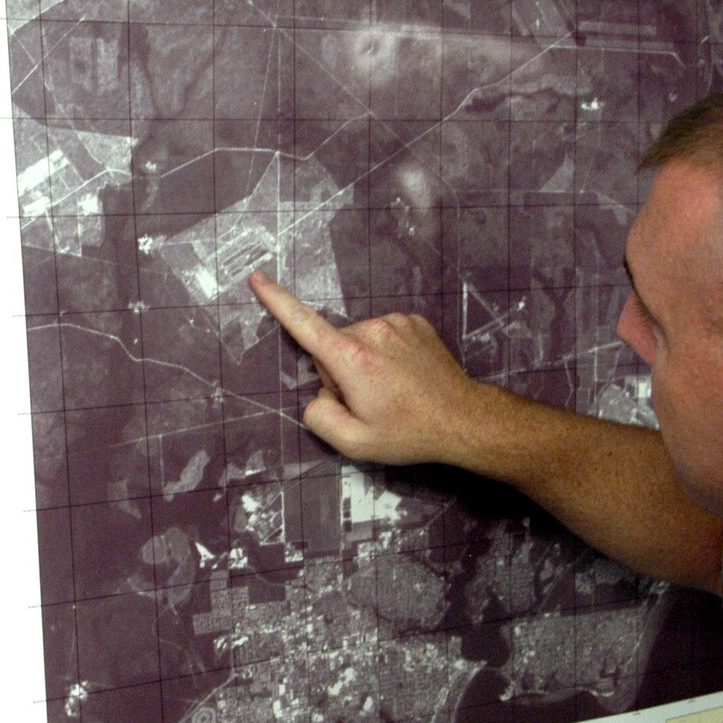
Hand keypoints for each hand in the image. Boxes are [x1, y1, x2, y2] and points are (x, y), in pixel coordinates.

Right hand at [248, 271, 484, 466]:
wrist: (464, 419)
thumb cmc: (410, 433)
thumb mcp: (355, 443)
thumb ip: (319, 419)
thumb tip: (317, 397)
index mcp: (352, 359)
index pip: (304, 324)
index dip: (277, 301)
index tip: (258, 278)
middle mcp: (372, 331)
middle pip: (333, 348)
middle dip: (341, 374)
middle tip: (370, 403)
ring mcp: (396, 323)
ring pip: (358, 342)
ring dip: (365, 365)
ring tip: (392, 392)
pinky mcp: (414, 322)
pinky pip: (383, 337)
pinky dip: (386, 356)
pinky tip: (404, 377)